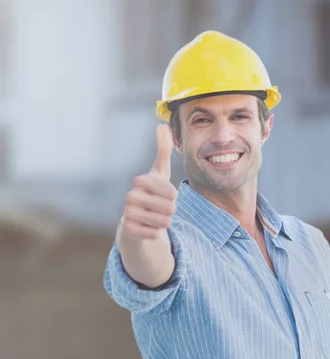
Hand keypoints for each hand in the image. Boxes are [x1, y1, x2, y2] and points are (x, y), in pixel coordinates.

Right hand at [121, 124, 176, 240]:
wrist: (136, 219)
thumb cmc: (152, 193)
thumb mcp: (159, 172)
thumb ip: (163, 149)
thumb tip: (161, 124)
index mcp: (139, 181)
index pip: (171, 191)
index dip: (173, 195)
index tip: (168, 195)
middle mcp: (130, 196)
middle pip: (169, 208)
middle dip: (171, 211)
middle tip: (162, 209)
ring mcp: (127, 213)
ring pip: (163, 222)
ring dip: (165, 222)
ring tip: (158, 218)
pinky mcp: (127, 230)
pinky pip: (154, 234)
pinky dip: (156, 232)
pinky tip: (149, 227)